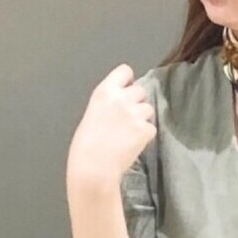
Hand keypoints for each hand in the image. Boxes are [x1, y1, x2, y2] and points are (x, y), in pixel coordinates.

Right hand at [67, 63, 155, 190]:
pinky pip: (152, 128)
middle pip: (140, 90)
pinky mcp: (144, 130)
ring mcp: (134, 114)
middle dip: (137, 102)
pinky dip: (146, 136)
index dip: (128, 81)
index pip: (125, 71)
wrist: (94, 167)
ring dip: (143, 119)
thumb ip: (108, 104)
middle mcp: (121, 98)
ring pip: (149, 109)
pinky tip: (135, 144)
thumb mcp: (92, 113)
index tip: (127, 90)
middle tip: (129, 118)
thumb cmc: (86, 145)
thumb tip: (119, 105)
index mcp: (104, 91)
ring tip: (131, 133)